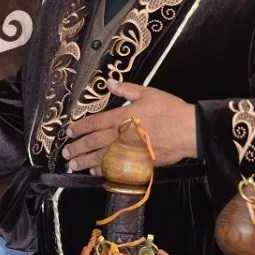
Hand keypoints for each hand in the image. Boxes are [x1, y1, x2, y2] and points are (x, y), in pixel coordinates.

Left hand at [62, 79, 196, 174]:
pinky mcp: (138, 163)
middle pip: (93, 143)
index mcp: (121, 117)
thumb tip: (109, 82)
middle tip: (65, 153)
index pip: (94, 123)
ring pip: (101, 158)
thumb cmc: (169, 110)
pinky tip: (94, 172)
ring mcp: (129, 151)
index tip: (69, 132)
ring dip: (85, 162)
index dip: (79, 128)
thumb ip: (126, 89)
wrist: (188, 130)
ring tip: (73, 165)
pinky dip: (103, 171)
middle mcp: (121, 135)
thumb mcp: (147, 93)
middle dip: (77, 148)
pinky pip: (116, 168)